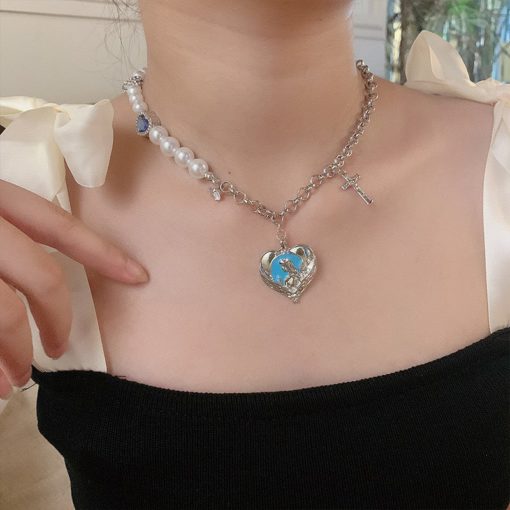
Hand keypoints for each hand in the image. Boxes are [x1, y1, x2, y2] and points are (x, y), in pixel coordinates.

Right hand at [0, 179, 148, 398]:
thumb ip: (11, 231)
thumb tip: (41, 275)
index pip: (62, 227)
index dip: (104, 254)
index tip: (140, 276)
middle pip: (42, 277)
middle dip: (58, 318)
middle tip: (60, 347)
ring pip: (5, 313)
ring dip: (16, 352)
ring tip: (16, 381)